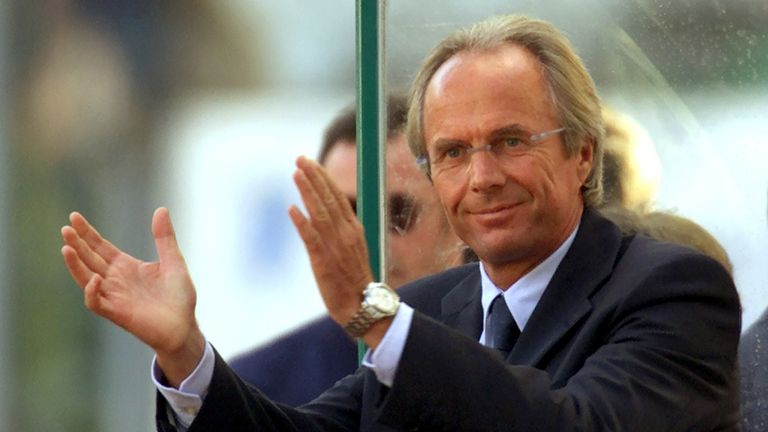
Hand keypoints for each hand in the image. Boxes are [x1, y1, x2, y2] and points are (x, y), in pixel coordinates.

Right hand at [61, 207, 203, 386]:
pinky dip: (92, 292)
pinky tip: (95, 279)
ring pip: (86, 279)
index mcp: (126, 267)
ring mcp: (114, 296)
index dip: (87, 233)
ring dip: (75, 265)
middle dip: (77, 244)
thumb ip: (165, 237)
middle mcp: (115, 280)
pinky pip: (96, 303)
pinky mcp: (117, 313)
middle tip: (66, 228)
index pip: (100, 247)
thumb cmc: (179, 297)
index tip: (74, 217)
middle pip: (89, 259)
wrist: (184, 327)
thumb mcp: (173, 261)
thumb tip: (161, 209)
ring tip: (67, 247)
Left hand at [289, 156, 374, 328]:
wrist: (363, 306)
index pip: (337, 197)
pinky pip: (312, 239)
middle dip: (314, 177)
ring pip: (320, 213)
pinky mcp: (324, 262)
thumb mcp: (351, 248)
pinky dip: (302, 223)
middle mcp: (346, 233)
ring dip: (307, 192)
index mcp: (353, 229)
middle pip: (328, 199)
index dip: (323, 179)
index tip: (310, 163)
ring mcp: (335, 247)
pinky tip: (292, 209)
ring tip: (296, 174)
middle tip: (300, 158)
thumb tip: (319, 214)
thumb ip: (338, 230)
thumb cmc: (355, 279)